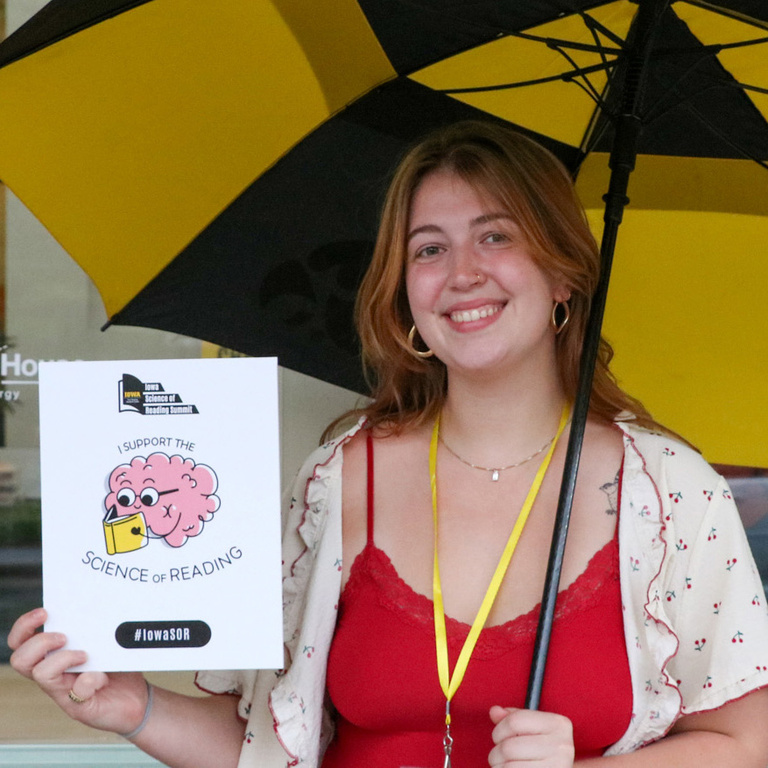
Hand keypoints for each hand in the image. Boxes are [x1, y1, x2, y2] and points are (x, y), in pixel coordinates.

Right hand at [8, 607, 148, 734]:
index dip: (24, 627)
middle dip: (39, 642)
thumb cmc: (117, 668)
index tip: (43, 613)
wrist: (135, 698)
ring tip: (85, 655)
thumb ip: (95, 630)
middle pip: (20, 659)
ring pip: (41, 674)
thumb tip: (94, 611)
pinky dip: (91, 679)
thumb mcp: (104, 643)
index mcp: (54, 656)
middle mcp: (53, 674)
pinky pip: (78, 691)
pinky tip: (104, 678)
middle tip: (65, 637)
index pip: (21, 642)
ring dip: (63, 658)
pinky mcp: (80, 707)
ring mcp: (64, 692)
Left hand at [489, 705, 574, 766]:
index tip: (498, 737)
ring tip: (504, 764)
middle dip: (496, 752)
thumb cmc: (543, 750)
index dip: (499, 729)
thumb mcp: (532, 729)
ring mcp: (557, 765)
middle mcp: (562, 746)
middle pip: (510, 747)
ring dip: (499, 766)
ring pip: (510, 765)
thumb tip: (494, 711)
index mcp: (558, 724)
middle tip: (499, 755)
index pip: (515, 721)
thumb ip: (512, 718)